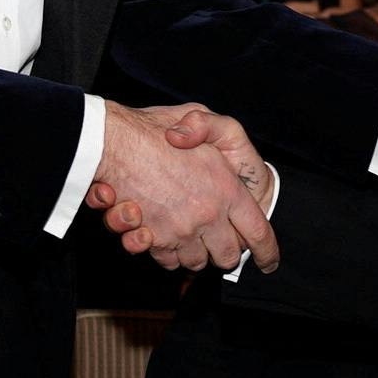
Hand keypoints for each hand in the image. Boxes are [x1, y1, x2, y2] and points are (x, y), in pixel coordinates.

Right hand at [84, 103, 276, 273]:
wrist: (109, 144)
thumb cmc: (151, 129)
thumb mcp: (197, 115)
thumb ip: (213, 129)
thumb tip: (215, 155)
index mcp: (227, 188)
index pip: (258, 232)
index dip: (266, 251)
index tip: (267, 261)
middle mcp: (207, 215)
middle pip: (227, 256)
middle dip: (225, 254)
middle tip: (218, 242)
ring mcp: (180, 230)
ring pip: (196, 261)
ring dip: (194, 253)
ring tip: (186, 232)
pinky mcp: (152, 240)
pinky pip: (167, 260)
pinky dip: (166, 252)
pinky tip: (160, 231)